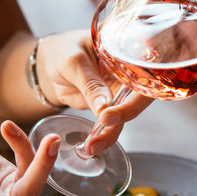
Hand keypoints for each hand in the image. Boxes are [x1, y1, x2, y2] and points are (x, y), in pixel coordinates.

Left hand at [37, 30, 152, 154]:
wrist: (51, 62)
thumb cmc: (64, 50)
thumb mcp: (73, 62)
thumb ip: (90, 83)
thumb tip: (105, 107)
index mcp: (130, 56)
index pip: (144, 77)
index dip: (135, 96)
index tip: (110, 112)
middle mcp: (132, 75)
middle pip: (139, 100)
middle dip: (124, 117)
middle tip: (104, 126)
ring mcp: (123, 93)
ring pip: (127, 116)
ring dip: (112, 133)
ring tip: (93, 145)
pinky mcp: (113, 107)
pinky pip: (114, 124)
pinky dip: (104, 136)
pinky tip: (92, 145)